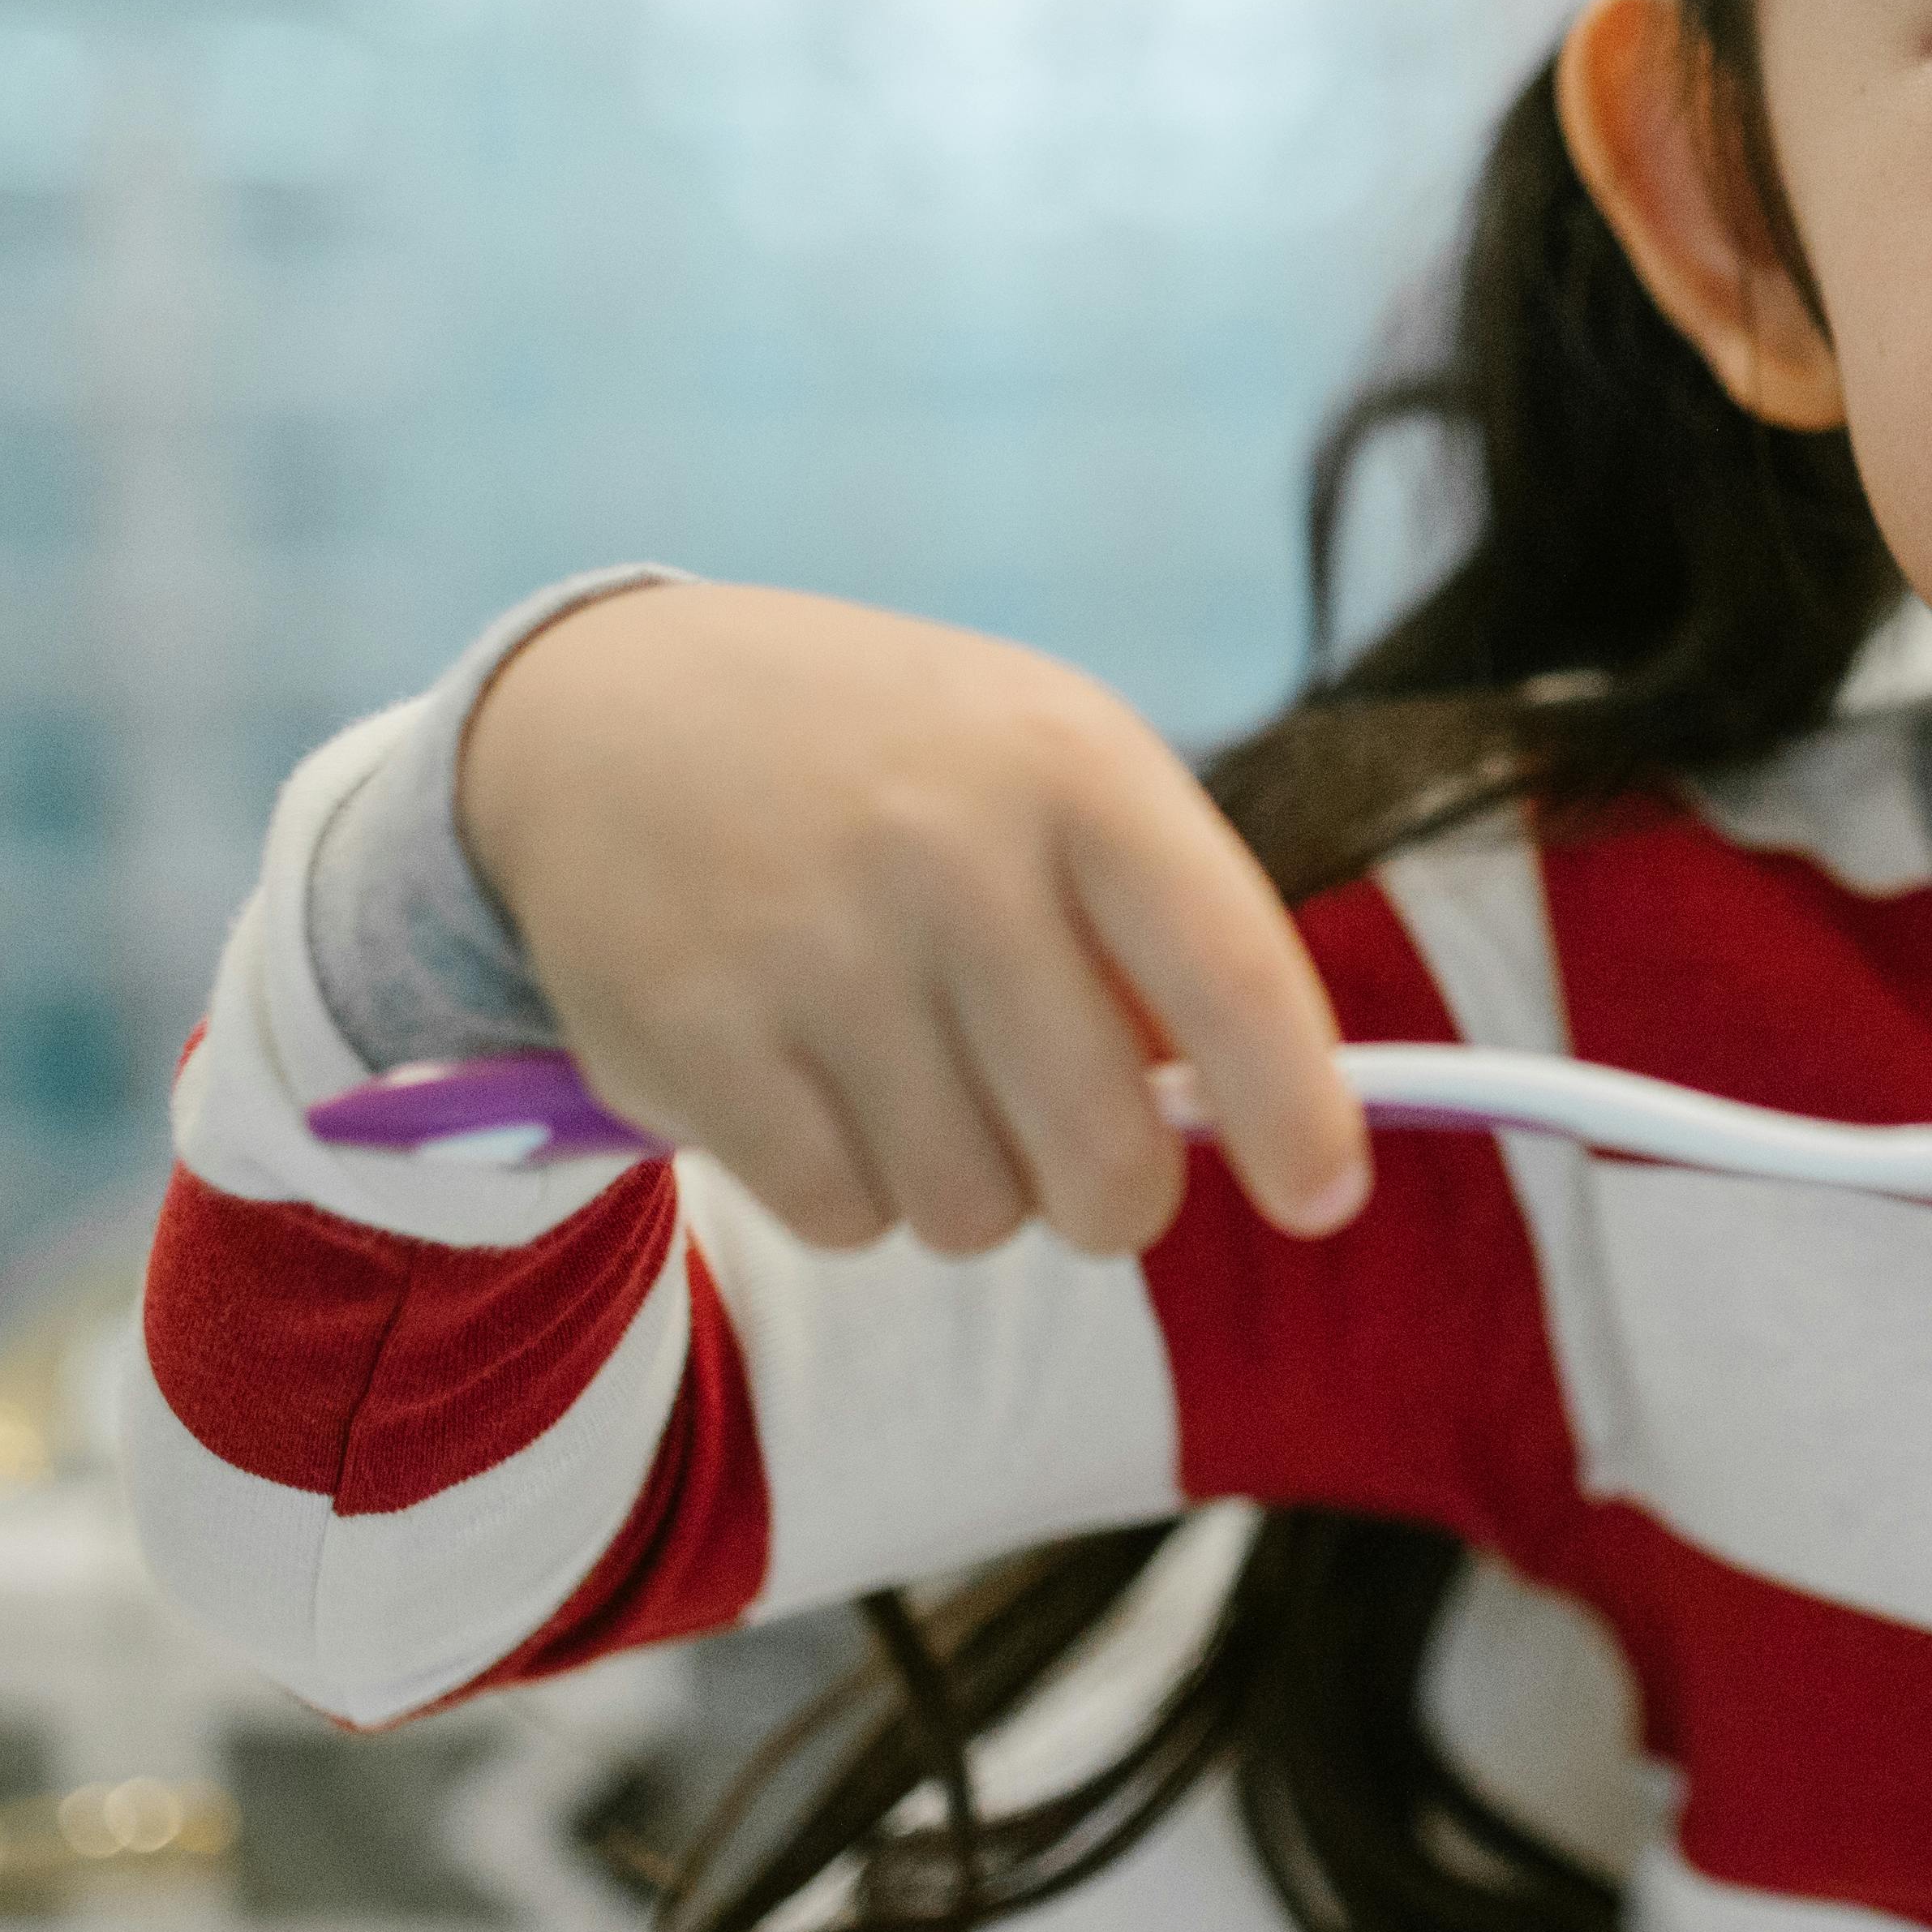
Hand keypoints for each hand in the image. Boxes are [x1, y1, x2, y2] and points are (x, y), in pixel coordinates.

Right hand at [454, 584, 1369, 1256]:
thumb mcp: (1043, 767)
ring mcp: (812, 950)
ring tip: (910, 1067)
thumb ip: (1159, 929)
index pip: (1233, 976)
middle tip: (1078, 1156)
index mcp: (1073, 769)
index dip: (1298, 1114)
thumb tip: (1254, 1129)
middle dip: (1111, 1197)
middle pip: (1105, 1160)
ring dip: (964, 1185)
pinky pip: (844, 1218)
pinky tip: (809, 1076)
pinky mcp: (694, 1039)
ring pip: (973, 1215)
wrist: (606, 713)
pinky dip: (848, 1188)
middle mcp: (948, 853)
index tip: (1325, 1200)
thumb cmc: (890, 764)